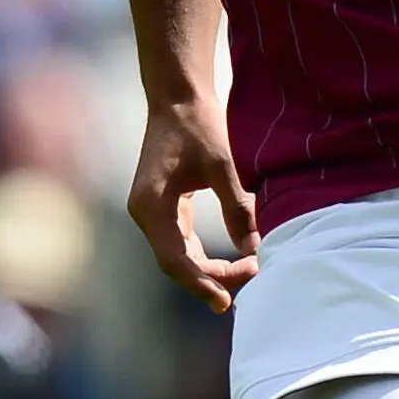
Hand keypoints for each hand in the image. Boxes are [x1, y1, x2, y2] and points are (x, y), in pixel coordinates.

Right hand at [127, 98, 258, 310]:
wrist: (178, 97)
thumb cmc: (198, 125)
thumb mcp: (223, 165)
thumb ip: (237, 207)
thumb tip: (253, 249)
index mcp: (151, 206)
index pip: (174, 259)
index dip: (201, 283)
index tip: (226, 301)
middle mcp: (145, 213)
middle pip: (176, 262)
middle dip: (212, 277)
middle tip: (253, 274)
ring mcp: (152, 211)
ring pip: (179, 255)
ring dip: (210, 268)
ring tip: (248, 269)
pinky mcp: (163, 206)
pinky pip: (182, 242)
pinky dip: (204, 255)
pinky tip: (232, 261)